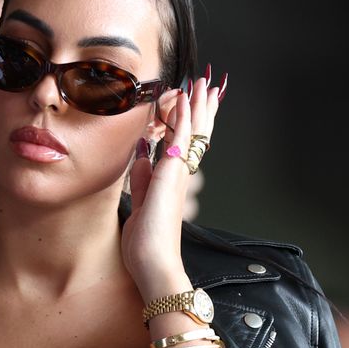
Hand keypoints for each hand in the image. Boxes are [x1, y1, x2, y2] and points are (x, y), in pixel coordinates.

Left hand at [121, 72, 223, 301]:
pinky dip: (185, 117)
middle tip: (207, 86)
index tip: (189, 103)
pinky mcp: (172, 174)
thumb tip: (141, 155)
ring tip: (204, 84)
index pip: (181, 144)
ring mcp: (178, 174)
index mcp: (170, 182)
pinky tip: (188, 99)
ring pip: (192, 132)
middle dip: (200, 109)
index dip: (185, 122)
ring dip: (197, 106)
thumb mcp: (140, 203)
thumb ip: (143, 178)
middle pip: (195, 135)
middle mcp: (178, 175)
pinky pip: (181, 139)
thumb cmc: (146, 244)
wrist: (153, 263)